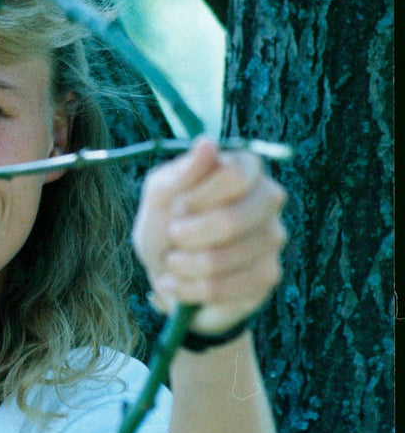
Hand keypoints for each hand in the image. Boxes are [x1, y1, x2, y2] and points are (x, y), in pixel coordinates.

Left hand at [132, 137, 286, 334]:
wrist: (167, 273)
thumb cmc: (165, 224)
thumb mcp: (159, 196)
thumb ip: (181, 173)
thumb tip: (208, 143)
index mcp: (244, 168)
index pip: (235, 173)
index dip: (199, 195)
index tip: (177, 206)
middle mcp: (267, 199)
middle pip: (234, 218)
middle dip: (189, 234)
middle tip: (173, 236)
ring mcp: (272, 238)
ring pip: (228, 257)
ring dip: (185, 264)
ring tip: (172, 262)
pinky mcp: (268, 275)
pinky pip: (229, 287)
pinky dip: (191, 289)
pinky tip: (177, 284)